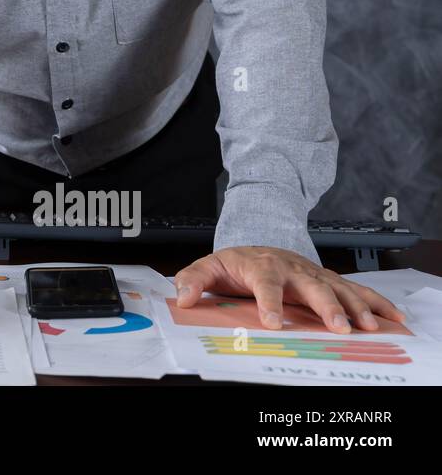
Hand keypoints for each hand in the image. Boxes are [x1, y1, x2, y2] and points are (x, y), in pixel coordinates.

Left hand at [174, 246, 406, 332]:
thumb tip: (182, 297)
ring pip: (338, 288)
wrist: (257, 244)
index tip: (273, 323)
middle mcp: (291, 268)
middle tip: (337, 328)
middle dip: (325, 306)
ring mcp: (313, 273)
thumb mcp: (209, 267)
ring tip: (367, 327)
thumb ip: (192, 280)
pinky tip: (391, 316)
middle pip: (311, 286)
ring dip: (354, 306)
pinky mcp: (328, 280)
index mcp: (261, 266)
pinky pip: (355, 290)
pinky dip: (375, 302)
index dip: (269, 302)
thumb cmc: (235, 262)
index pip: (264, 283)